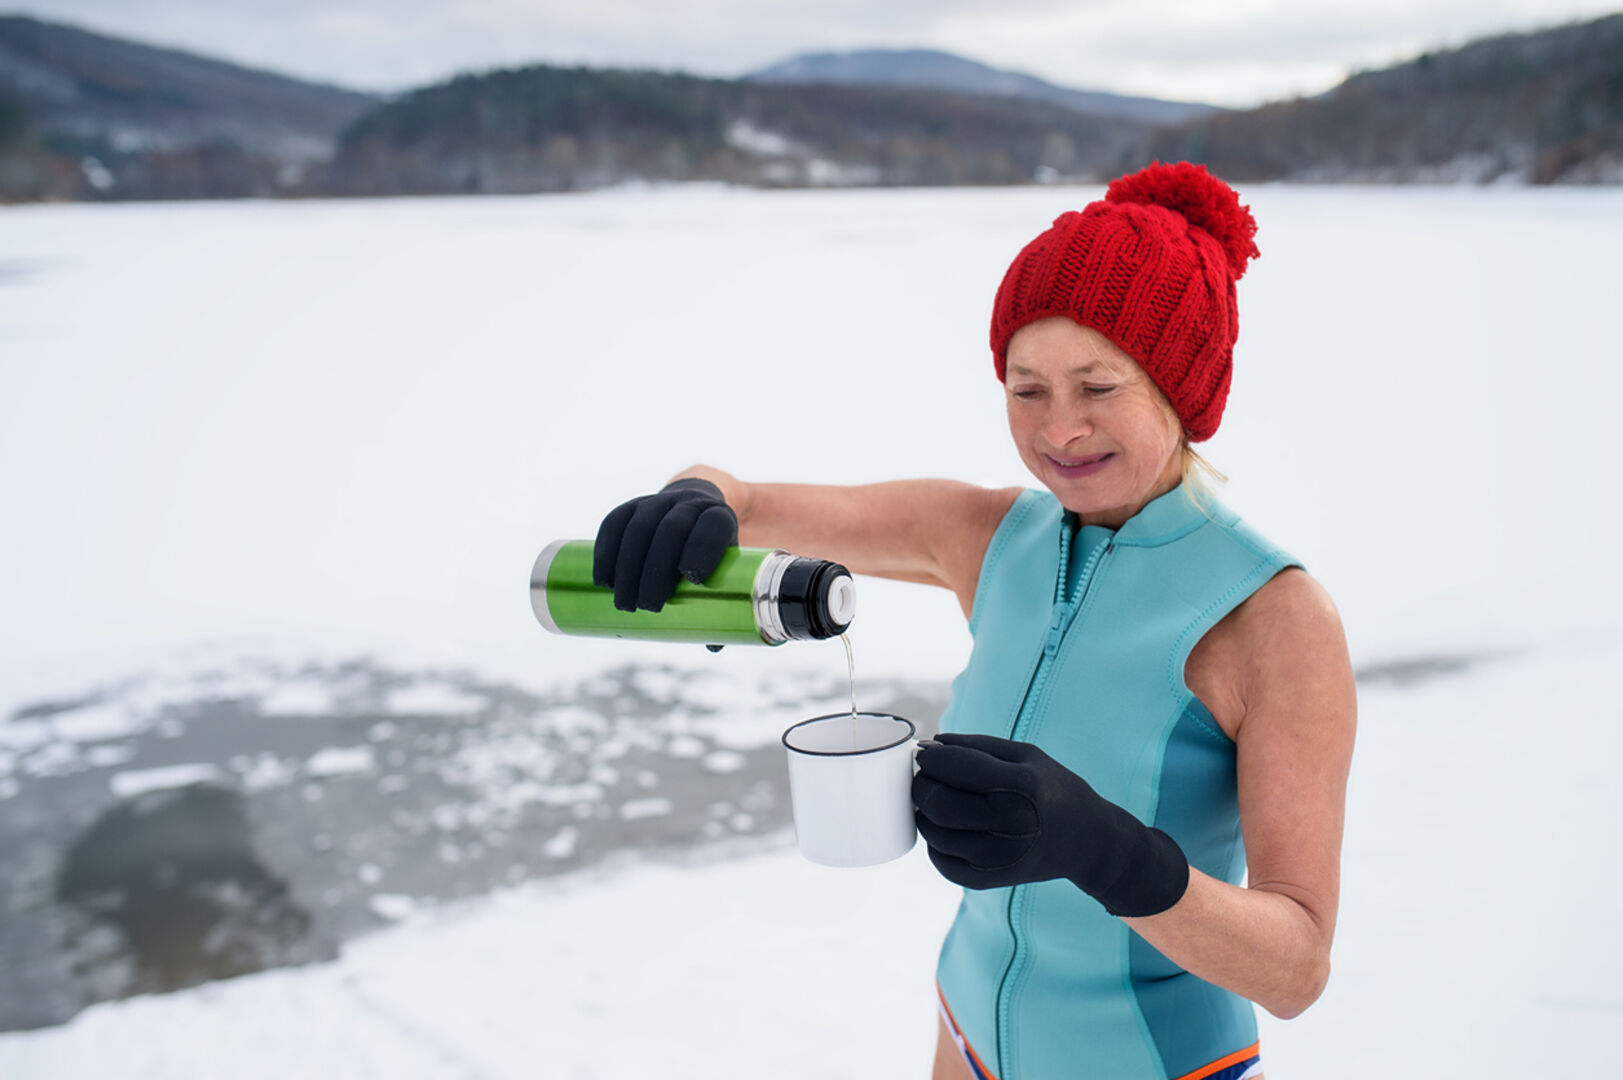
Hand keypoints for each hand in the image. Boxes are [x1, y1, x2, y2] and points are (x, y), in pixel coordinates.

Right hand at [592, 478, 738, 612]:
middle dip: (656, 571)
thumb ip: (722, 604)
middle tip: (649, 607)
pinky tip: (603, 580)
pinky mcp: (630, 506)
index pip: (713, 525)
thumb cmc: (710, 552)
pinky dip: (605, 553)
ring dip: (628, 569)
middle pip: (671, 531)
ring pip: (639, 529)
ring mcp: (657, 501)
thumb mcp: (723, 568)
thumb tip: (713, 644)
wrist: (690, 510)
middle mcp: (689, 503)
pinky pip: (613, 523)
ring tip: (625, 604)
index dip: (703, 548)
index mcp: (720, 517)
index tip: (692, 578)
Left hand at [912, 732, 1188, 916]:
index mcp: (1020, 787)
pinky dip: (936, 842)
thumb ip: (974, 746)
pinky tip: (951, 828)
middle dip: (922, 784)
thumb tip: (927, 745)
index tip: (925, 753)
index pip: (953, 768)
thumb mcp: (1024, 754)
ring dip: (925, 812)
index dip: (931, 758)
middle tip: (928, 776)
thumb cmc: (1051, 787)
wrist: (1087, 841)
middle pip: (937, 803)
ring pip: (933, 832)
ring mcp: (998, 859)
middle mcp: (1009, 826)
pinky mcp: (987, 881)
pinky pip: (940, 861)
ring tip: (939, 800)